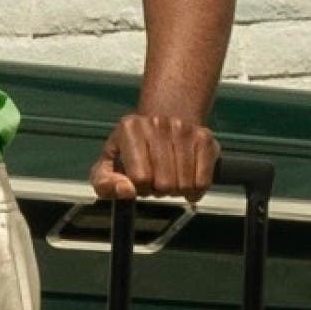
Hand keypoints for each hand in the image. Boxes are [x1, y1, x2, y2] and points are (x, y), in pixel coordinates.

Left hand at [93, 109, 216, 203]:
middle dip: (159, 191)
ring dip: (177, 191)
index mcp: (130, 128)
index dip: (139, 188)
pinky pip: (203, 181)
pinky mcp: (205, 137)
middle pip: (164, 184)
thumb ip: (105, 183)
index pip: (139, 178)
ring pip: (185, 185)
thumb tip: (126, 190)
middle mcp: (158, 123)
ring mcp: (184, 128)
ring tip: (170, 178)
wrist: (164, 118)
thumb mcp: (108, 164)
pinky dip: (196, 190)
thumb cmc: (132, 149)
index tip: (139, 181)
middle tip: (156, 181)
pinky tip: (188, 182)